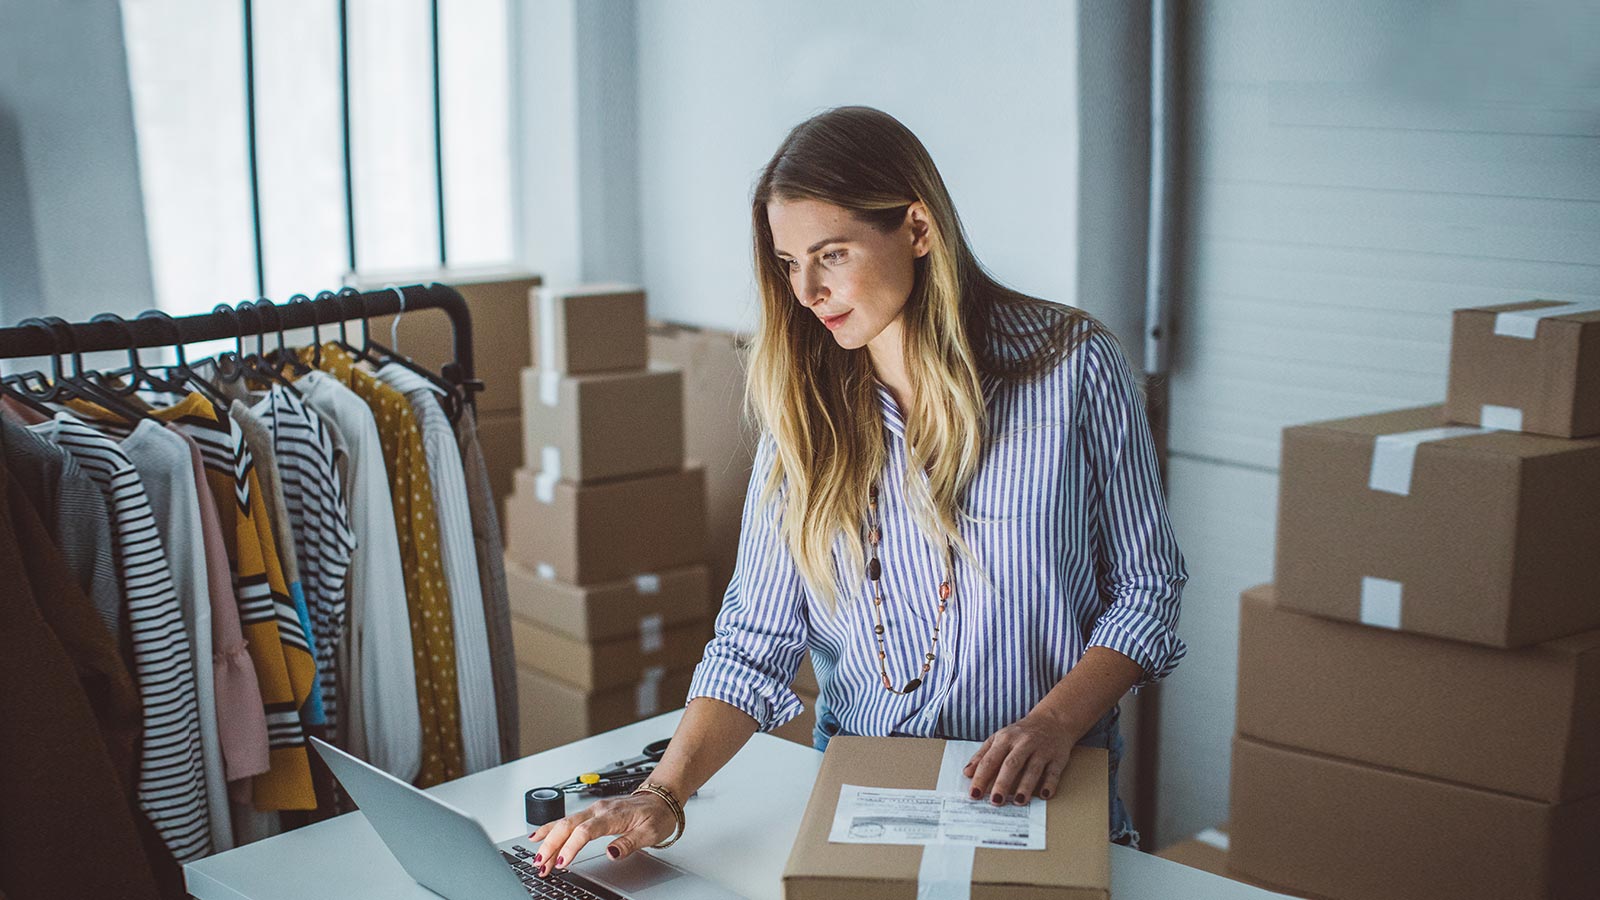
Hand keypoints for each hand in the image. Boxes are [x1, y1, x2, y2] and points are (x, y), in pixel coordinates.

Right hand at [527, 790, 676, 877]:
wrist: (661, 798)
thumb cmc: (656, 815)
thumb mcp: (650, 833)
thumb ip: (629, 843)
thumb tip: (611, 853)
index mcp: (612, 815)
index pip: (585, 831)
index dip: (571, 847)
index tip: (563, 862)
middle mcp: (599, 809)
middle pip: (568, 826)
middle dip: (551, 845)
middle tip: (541, 865)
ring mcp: (594, 809)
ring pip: (564, 823)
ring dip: (549, 840)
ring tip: (537, 858)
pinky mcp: (591, 813)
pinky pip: (567, 820)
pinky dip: (551, 829)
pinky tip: (539, 836)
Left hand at [962, 710, 1077, 805]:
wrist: (1052, 720)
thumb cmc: (1021, 733)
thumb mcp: (999, 738)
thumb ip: (982, 755)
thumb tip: (967, 773)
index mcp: (1005, 739)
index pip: (990, 760)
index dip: (981, 777)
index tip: (974, 794)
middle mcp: (1023, 743)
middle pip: (1011, 765)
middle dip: (1002, 783)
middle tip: (995, 801)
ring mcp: (1042, 750)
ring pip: (1033, 769)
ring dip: (1026, 786)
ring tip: (1018, 801)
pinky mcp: (1058, 757)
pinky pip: (1054, 772)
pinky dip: (1050, 784)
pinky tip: (1044, 795)